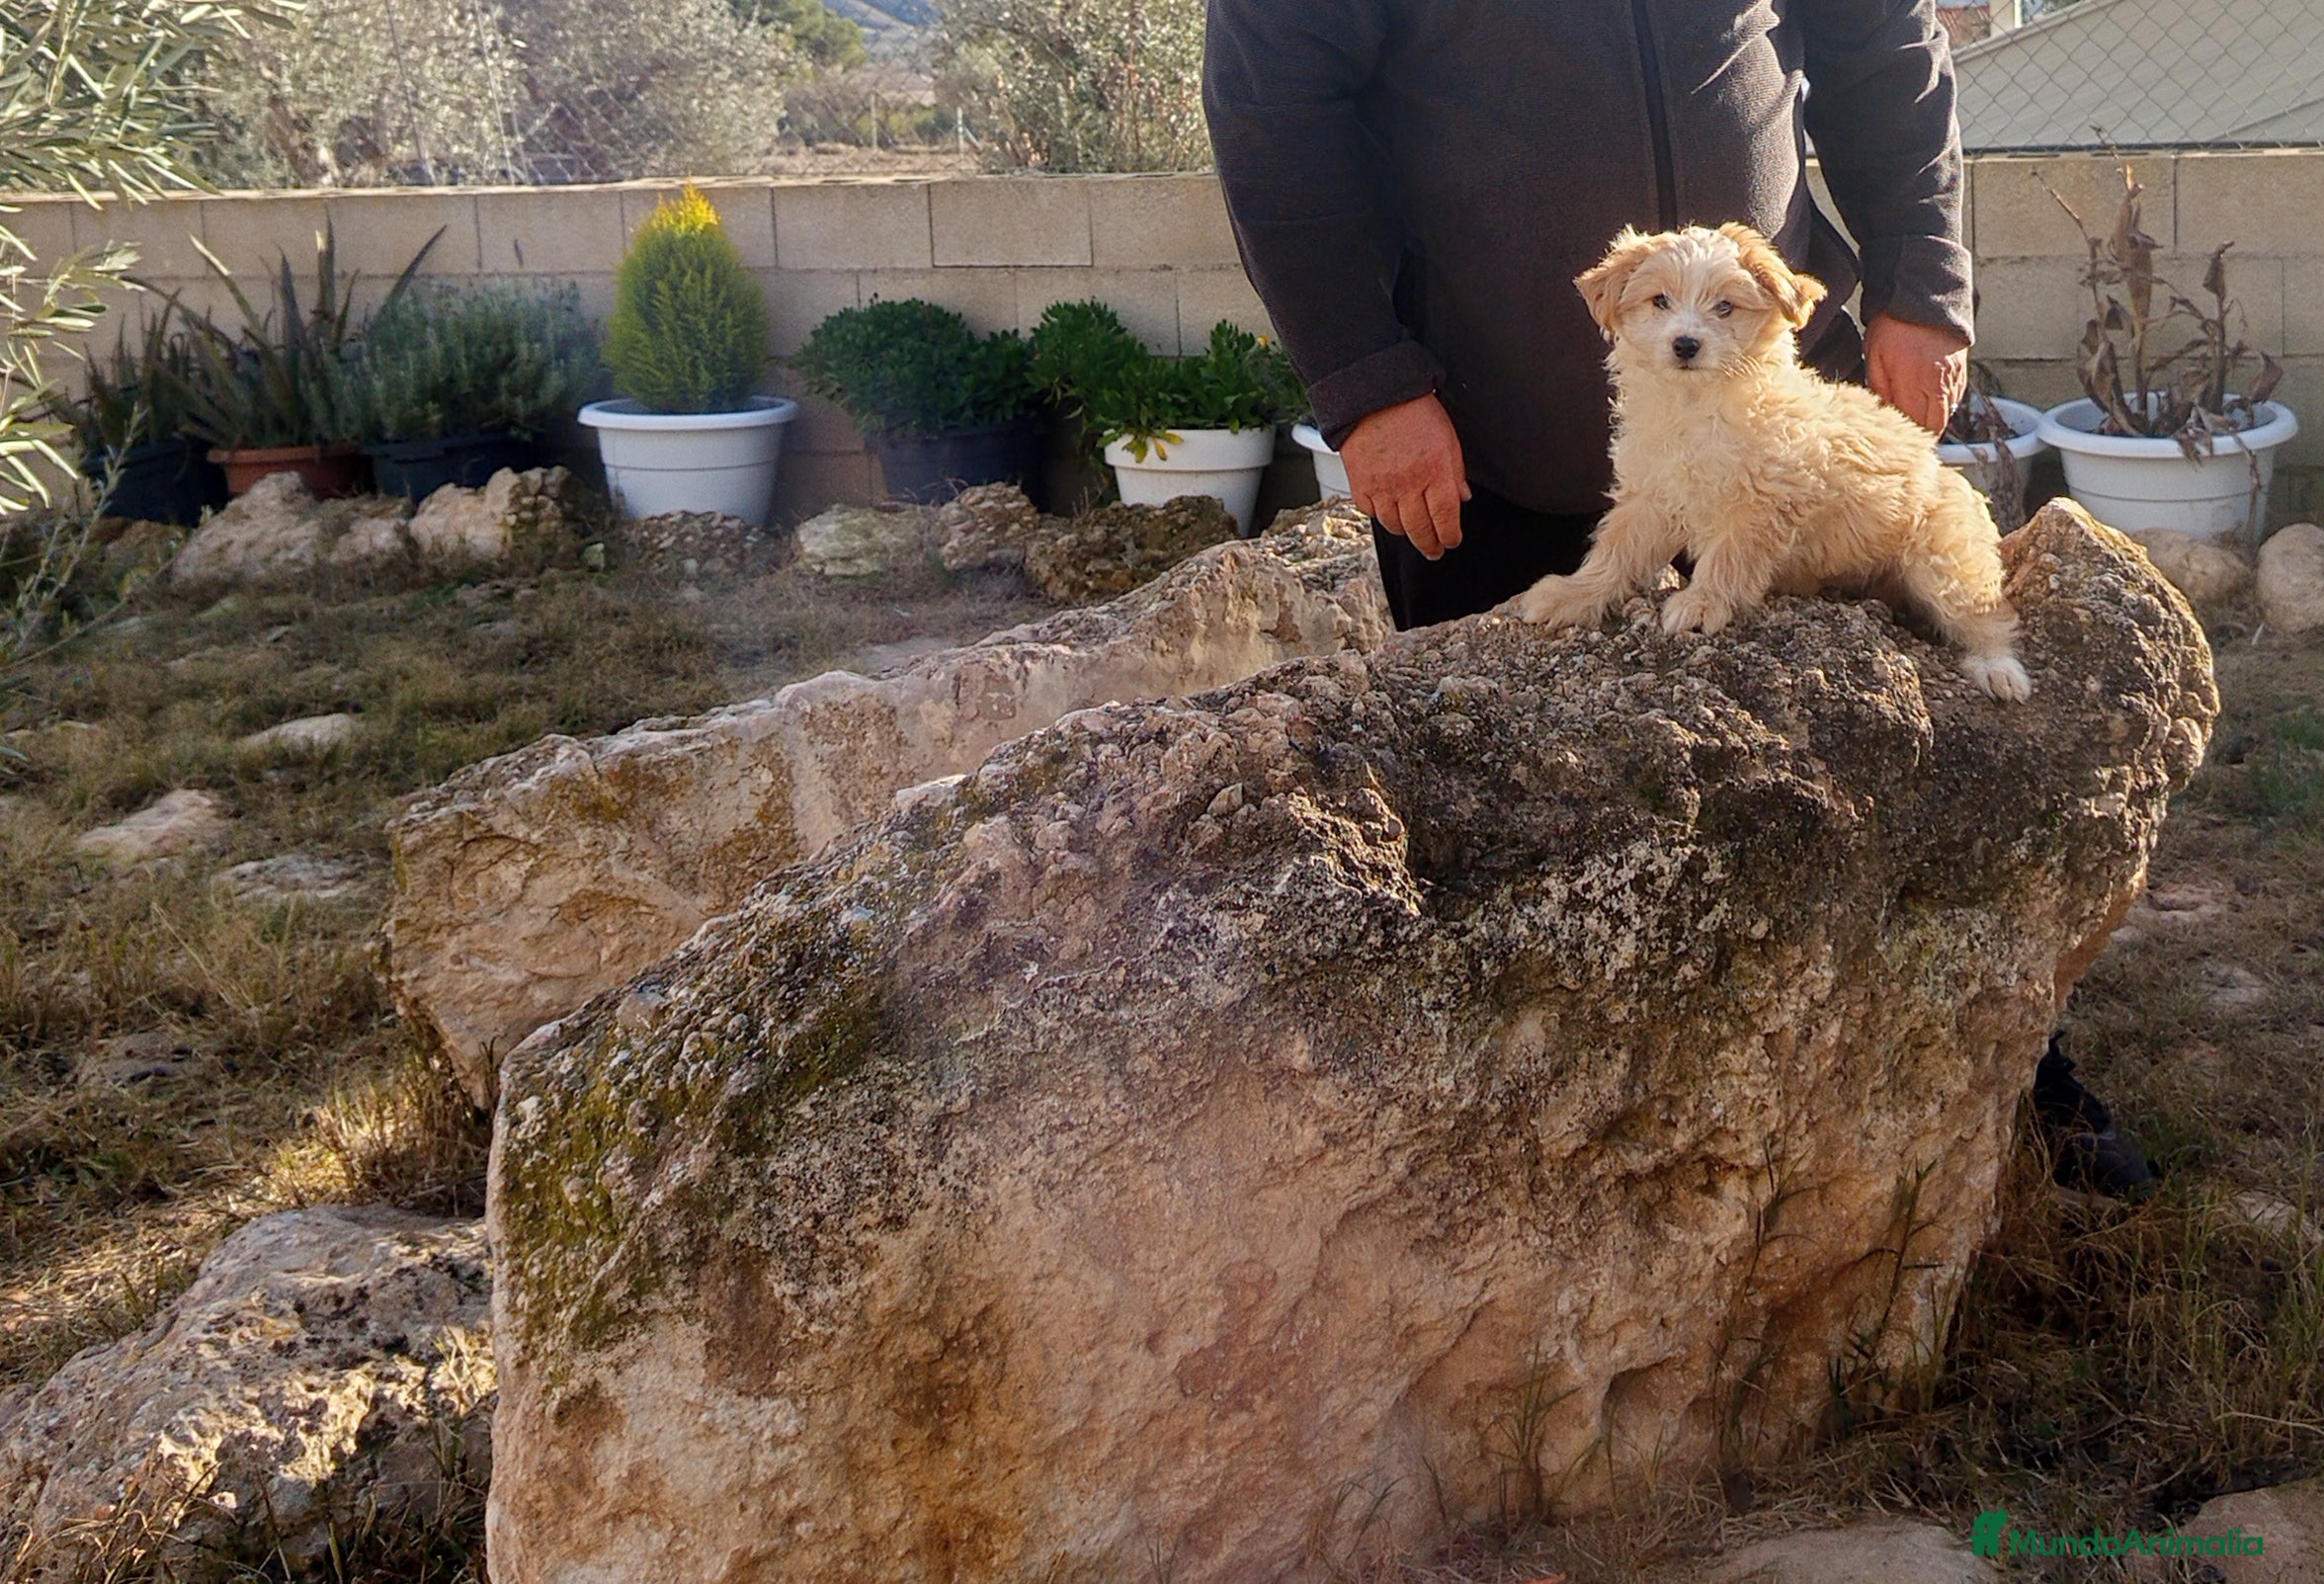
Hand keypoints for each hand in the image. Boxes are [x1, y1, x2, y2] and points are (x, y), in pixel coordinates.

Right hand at [1341, 393, 1469, 559]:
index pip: (1446, 518)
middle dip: (1431, 545)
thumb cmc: (1414, 412)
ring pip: (1395, 527)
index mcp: (1435, 472)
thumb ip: (1456, 472)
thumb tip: (1461, 498)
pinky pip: (1372, 513)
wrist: (1374, 397)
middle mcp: (1408, 484)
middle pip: (1421, 530)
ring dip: (1407, 533)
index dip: (1450, 536)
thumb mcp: (1448, 439)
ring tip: (1413, 532)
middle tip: (1434, 550)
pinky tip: (1389, 512)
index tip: (1451, 541)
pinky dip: (1382, 516)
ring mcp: (1382, 488)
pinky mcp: (1360, 486)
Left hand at [1865, 313, 1970, 434]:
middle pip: (1933, 425)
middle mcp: (1937, 382)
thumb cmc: (1893, 324)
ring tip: (1914, 423)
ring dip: (1932, 421)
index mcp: (1913, 380)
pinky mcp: (1962, 370)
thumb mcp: (1874, 355)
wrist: (1925, 297)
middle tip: (1905, 439)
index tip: (1893, 440)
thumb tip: (1882, 414)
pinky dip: (1943, 406)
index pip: (1911, 423)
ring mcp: (1953, 376)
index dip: (1903, 436)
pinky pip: (1955, 398)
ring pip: (1946, 414)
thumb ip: (1878, 387)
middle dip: (1919, 435)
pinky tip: (1928, 403)